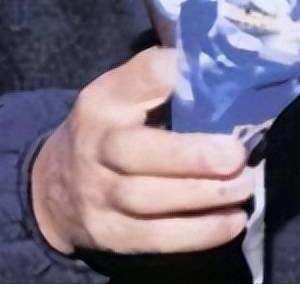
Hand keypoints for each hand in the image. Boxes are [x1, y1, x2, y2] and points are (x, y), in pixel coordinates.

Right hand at [31, 47, 252, 255]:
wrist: (55, 186)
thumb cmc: (112, 129)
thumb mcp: (125, 94)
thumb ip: (165, 79)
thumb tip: (223, 61)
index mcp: (106, 100)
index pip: (142, 77)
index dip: (175, 75)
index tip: (216, 75)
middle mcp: (96, 145)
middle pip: (136, 152)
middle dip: (191, 156)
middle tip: (236, 155)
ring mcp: (98, 194)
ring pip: (148, 199)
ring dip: (204, 195)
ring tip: (244, 186)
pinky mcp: (110, 235)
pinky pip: (155, 238)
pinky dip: (199, 232)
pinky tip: (233, 221)